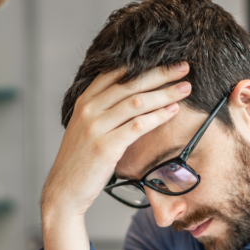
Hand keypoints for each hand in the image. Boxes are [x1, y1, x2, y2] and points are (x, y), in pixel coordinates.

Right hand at [42, 63, 190, 217]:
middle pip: (130, 83)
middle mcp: (88, 110)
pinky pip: (137, 126)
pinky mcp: (105, 146)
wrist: (64, 191)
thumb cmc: (80, 162)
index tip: (167, 59)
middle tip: (184, 67)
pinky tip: (173, 111)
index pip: (115, 72)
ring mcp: (95, 127)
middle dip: (161, 73)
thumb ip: (102, 110)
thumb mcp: (85, 128)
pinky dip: (158, 116)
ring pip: (137, 102)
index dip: (143, 63)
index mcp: (83, 101)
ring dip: (165, 93)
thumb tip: (132, 97)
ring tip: (186, 88)